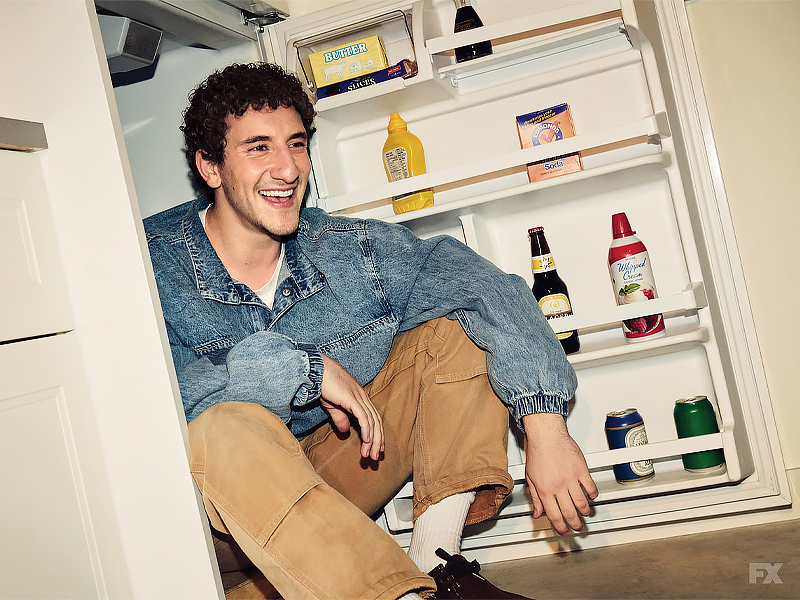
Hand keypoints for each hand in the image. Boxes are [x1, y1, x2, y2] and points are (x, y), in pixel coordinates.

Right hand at [319, 354, 383, 460]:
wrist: (317, 370)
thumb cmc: (323, 384)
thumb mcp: (333, 405)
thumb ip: (340, 417)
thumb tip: (345, 431)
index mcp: (360, 397)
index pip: (373, 418)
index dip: (377, 433)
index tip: (376, 447)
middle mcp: (363, 397)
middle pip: (376, 421)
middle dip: (378, 440)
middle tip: (376, 456)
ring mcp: (359, 397)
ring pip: (371, 421)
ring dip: (372, 439)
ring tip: (370, 454)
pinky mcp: (352, 398)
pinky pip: (363, 417)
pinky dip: (367, 429)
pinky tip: (367, 440)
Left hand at [522, 412, 598, 534]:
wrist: (546, 435)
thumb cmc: (538, 452)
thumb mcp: (530, 477)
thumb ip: (535, 497)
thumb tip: (537, 513)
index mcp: (544, 490)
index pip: (554, 516)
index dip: (560, 527)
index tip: (564, 531)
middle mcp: (558, 486)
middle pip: (570, 513)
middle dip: (575, 524)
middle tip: (578, 527)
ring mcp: (571, 479)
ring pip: (582, 503)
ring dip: (585, 511)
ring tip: (585, 513)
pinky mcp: (581, 470)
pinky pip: (591, 487)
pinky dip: (593, 494)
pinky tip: (591, 496)